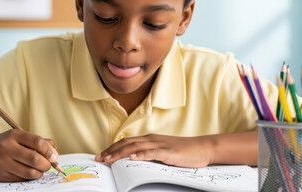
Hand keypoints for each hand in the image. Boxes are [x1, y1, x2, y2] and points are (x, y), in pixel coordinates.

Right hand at [0, 129, 58, 181]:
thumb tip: (54, 154)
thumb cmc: (6, 144)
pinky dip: (29, 177)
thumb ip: (39, 142)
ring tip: (39, 170)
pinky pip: (21, 179)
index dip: (49, 151)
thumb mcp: (20, 137)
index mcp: (14, 135)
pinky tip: (28, 172)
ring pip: (29, 172)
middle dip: (46, 164)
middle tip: (48, 165)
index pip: (38, 142)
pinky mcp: (0, 175)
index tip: (54, 157)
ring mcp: (2, 162)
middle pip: (34, 159)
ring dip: (39, 173)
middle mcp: (7, 147)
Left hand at [95, 134, 211, 167]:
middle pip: (127, 143)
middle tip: (99, 158)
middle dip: (111, 151)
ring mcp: (160, 144)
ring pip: (135, 147)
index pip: (127, 142)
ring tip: (109, 159)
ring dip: (120, 153)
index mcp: (150, 139)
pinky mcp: (168, 151)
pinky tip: (132, 158)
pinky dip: (141, 155)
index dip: (113, 148)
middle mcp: (152, 139)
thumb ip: (149, 155)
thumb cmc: (183, 152)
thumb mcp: (162, 152)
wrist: (202, 148)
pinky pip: (152, 153)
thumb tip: (134, 162)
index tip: (102, 154)